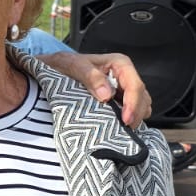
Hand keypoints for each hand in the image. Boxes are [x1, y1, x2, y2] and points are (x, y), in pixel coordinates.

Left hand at [34, 51, 150, 126]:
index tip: (125, 120)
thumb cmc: (63, 66)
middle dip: (136, 114)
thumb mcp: (72, 65)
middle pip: (142, 97)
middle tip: (125, 130)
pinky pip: (132, 113)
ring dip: (134, 118)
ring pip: (142, 106)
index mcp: (119, 64)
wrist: (53, 72)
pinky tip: (117, 128)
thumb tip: (106, 95)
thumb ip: (89, 76)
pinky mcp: (119, 102)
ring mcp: (123, 91)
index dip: (134, 103)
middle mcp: (125, 77)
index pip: (135, 85)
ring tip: (121, 130)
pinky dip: (129, 120)